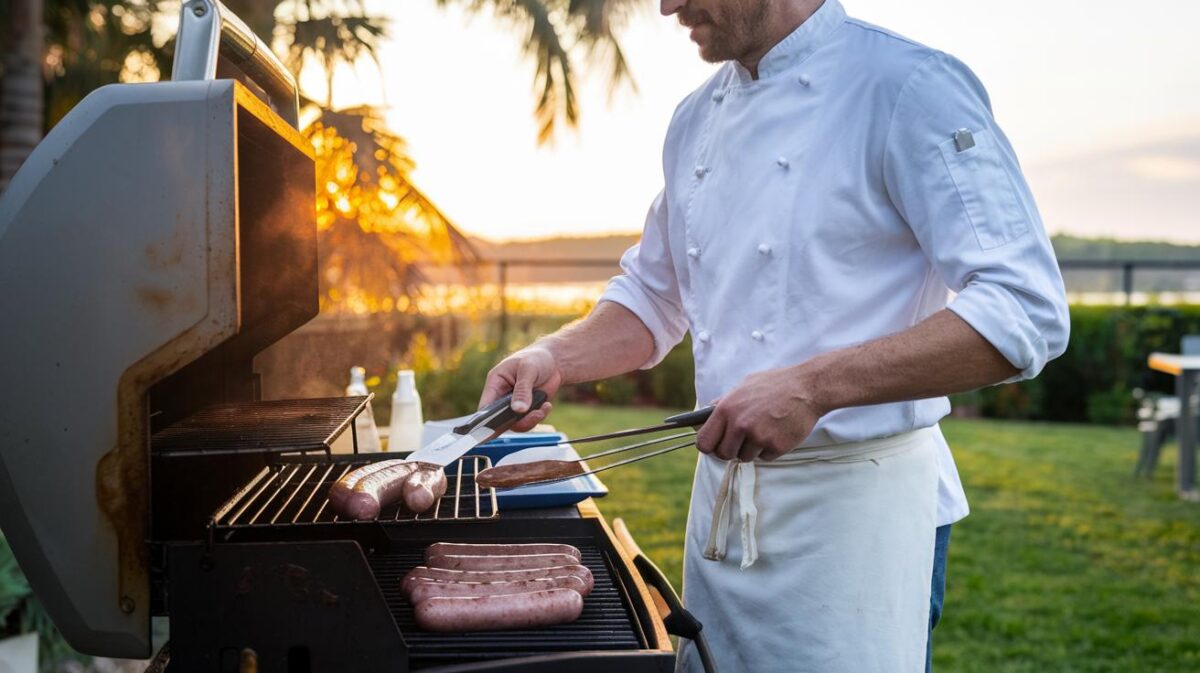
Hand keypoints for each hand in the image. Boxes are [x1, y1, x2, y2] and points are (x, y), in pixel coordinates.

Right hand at [479, 346, 561, 431]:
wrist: (554, 361)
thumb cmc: (536, 358)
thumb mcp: (528, 369)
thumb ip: (522, 390)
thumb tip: (518, 410)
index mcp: (495, 383)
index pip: (485, 407)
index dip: (487, 420)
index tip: (497, 427)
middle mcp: (501, 397)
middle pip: (500, 420)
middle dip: (517, 421)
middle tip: (534, 415)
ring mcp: (514, 405)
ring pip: (516, 424)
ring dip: (530, 420)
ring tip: (543, 408)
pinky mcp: (527, 410)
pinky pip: (529, 421)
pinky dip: (539, 416)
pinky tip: (547, 405)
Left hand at [695, 365, 825, 461]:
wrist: (807, 388)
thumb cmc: (774, 385)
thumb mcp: (743, 386)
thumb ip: (723, 404)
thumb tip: (704, 417)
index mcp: (726, 409)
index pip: (704, 442)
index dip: (709, 446)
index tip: (715, 445)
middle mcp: (740, 425)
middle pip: (723, 454)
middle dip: (731, 450)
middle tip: (742, 440)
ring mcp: (758, 437)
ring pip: (744, 457)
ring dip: (751, 449)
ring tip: (764, 430)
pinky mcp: (776, 446)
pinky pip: (764, 457)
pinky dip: (769, 449)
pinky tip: (777, 432)